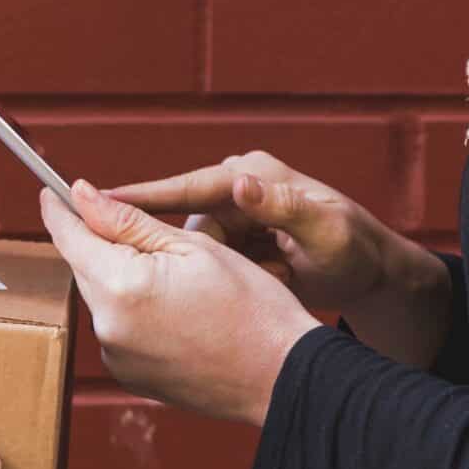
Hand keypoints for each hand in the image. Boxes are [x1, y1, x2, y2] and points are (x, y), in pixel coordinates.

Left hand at [39, 180, 314, 426]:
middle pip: (86, 268)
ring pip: (104, 298)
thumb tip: (84, 196)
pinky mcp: (128, 376)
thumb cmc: (252, 308)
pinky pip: (119, 330)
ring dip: (125, 280)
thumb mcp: (193, 246)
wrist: (279, 375)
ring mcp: (116, 356)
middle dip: (105, 245)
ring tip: (182, 284)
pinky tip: (179, 314)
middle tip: (152, 237)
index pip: (70, 237)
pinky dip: (137, 313)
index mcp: (121, 286)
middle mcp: (108, 326)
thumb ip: (129, 221)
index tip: (52, 191)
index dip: (60, 210)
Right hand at [106, 152, 452, 368]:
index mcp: (253, 176)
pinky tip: (243, 292)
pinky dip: (217, 282)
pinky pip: (207, 264)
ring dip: (210, 275)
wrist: (373, 275)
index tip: (95, 202)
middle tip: (222, 278)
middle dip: (188, 257)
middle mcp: (239, 189)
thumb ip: (282, 208)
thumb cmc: (354, 251)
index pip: (188, 188)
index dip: (142, 197)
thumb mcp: (324, 232)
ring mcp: (235, 216)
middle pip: (183, 226)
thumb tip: (241, 182)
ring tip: (256, 286)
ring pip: (192, 250)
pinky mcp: (235, 241)